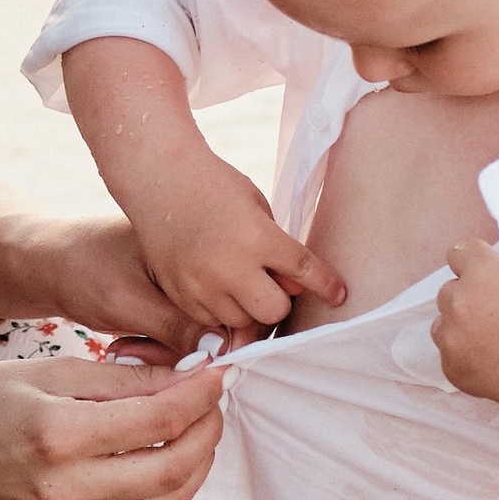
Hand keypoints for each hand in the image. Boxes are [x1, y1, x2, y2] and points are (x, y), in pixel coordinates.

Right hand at [0, 353, 226, 499]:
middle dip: (208, 430)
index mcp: (59, 433)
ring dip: (198, 465)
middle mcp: (67, 485)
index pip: (158, 417)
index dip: (200, 393)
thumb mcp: (47, 371)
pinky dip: (168, 487)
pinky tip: (169, 455)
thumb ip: (119, 379)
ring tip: (200, 428)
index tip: (218, 371)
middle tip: (215, 399)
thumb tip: (184, 376)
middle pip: (173, 466)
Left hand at [34, 212, 208, 358]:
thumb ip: (176, 326)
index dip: (221, 339)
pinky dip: (155, 349)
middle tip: (136, 352)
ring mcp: (183, 283)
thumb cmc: (83, 270)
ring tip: (123, 349)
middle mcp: (196, 263)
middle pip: (218, 321)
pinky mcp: (169, 302)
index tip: (191, 362)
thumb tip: (222, 350)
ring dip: (163, 353)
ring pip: (197, 335)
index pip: (233, 299)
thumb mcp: (129, 301)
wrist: (46, 266)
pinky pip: (179, 335)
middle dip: (182, 351)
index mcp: (195, 247)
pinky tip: (124, 346)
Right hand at [125, 155, 343, 341]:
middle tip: (272, 282)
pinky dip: (220, 308)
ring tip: (240, 281)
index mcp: (257, 238)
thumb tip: (293, 288)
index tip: (339, 295)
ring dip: (249, 306)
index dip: (326, 286)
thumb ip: (277, 248)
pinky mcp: (181, 294)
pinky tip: (216, 283)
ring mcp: (202, 285)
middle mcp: (230, 267)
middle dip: (279, 300)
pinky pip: (212, 320)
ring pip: (243, 321)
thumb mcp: (256, 207)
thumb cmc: (215, 185)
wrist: (159, 178)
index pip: (304, 272)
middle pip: (274, 311)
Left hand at [431, 239, 498, 418]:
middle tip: (497, 313)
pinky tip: (495, 363)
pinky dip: (466, 357)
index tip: (484, 271)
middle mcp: (460, 301)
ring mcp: (453, 338)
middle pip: (449, 290)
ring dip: (461, 326)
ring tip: (494, 341)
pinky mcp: (453, 369)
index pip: (459, 251)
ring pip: (444, 323)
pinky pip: (450, 355)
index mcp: (483, 272)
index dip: (474, 261)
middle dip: (469, 297)